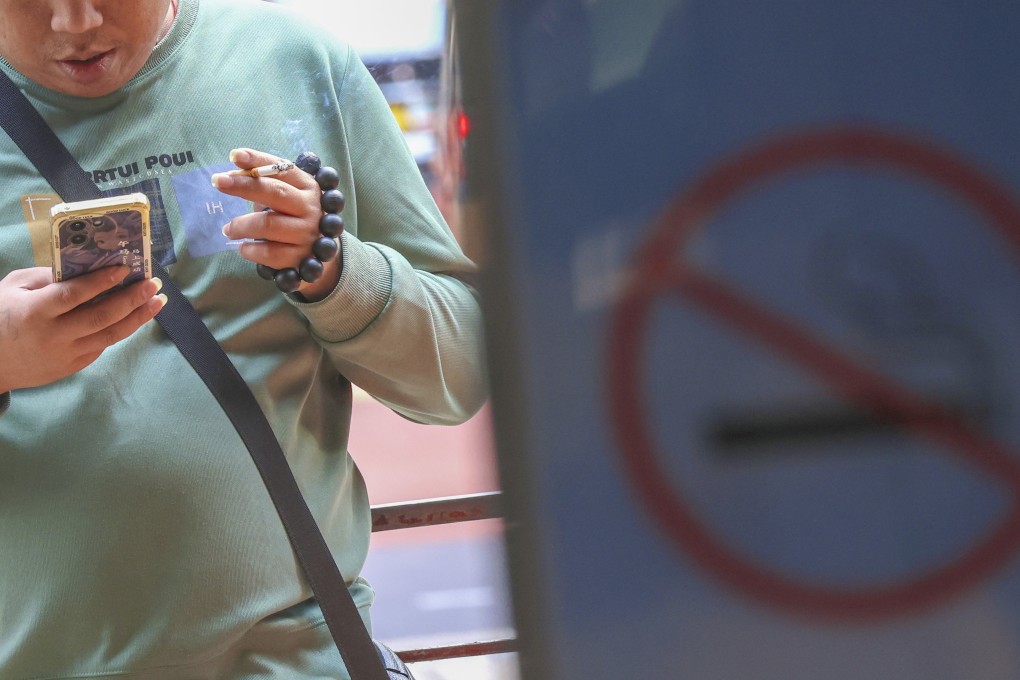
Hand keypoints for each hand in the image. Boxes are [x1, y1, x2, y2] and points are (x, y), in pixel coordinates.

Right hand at [0, 266, 164, 393]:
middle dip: (132, 299)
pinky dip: (120, 330)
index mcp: (35, 311)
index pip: (75, 295)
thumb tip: (83, 267)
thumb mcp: (13, 288)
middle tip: (153, 284)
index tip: (125, 269)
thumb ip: (45, 277)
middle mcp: (53, 335)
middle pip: (101, 316)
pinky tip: (135, 316)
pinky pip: (102, 346)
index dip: (102, 282)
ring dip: (138, 317)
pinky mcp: (72, 367)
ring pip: (110, 335)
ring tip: (157, 301)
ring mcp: (64, 354)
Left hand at [213, 148, 341, 301]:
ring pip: (268, 224)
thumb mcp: (285, 194)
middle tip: (218, 181)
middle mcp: (310, 207)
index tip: (234, 155)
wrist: (319, 251)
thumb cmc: (293, 215)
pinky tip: (242, 247)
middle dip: (244, 185)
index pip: (281, 169)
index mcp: (307, 186)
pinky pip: (270, 253)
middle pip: (276, 193)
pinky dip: (251, 250)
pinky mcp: (302, 258)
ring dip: (241, 225)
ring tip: (227, 229)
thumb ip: (263, 183)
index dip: (258, 160)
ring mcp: (307, 233)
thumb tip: (230, 176)